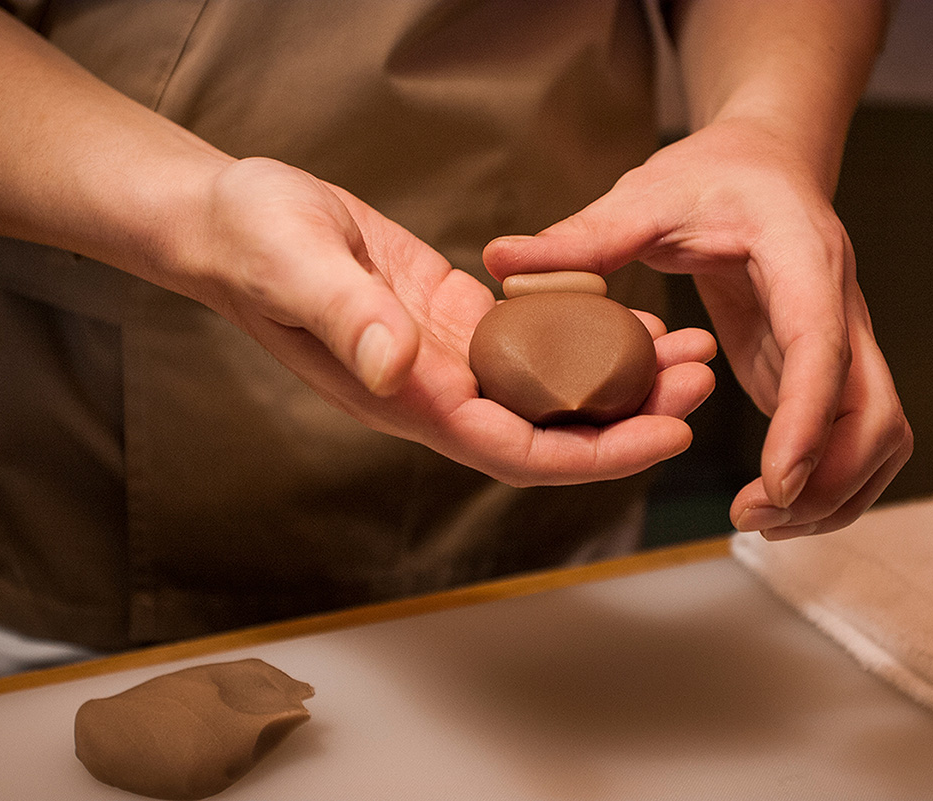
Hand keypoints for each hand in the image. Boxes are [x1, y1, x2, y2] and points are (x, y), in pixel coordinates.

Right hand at [174, 157, 716, 485]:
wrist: (234, 218)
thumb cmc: (252, 243)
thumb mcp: (295, 266)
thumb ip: (346, 317)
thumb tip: (397, 368)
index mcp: (405, 399)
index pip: (515, 449)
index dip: (594, 453)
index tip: (666, 436)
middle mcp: (436, 391)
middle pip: (550, 427)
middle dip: (629, 416)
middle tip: (698, 381)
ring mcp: (448, 358)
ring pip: (550, 387)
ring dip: (618, 377)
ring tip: (685, 350)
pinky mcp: (454, 319)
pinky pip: (531, 339)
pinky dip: (582, 334)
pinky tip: (630, 315)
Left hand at [483, 118, 911, 531]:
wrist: (768, 163)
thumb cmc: (713, 176)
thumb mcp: (648, 194)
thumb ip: (586, 234)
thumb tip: (502, 260)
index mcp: (803, 261)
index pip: (824, 349)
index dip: (806, 421)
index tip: (776, 483)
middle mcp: (840, 308)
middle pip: (876, 416)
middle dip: (828, 481)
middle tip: (752, 516)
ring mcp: (842, 344)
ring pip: (879, 438)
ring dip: (833, 493)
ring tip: (756, 522)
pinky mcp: (818, 370)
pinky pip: (844, 439)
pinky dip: (819, 482)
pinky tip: (764, 506)